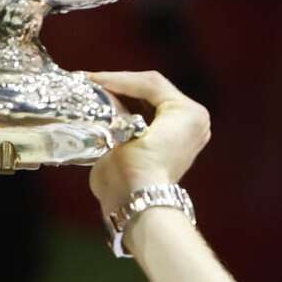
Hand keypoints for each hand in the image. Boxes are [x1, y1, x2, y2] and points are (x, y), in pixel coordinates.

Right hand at [84, 70, 210, 215]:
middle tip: (90, 80)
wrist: (137, 203)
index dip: (118, 78)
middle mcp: (190, 119)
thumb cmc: (136, 167)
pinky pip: (146, 118)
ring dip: (122, 96)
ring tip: (94, 90)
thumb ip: (115, 106)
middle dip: (119, 85)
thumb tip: (100, 92)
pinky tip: (105, 106)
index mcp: (188, 111)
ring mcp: (181, 133)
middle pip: (151, 90)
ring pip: (148, 102)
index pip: (150, 84)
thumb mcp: (125, 129)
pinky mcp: (167, 145)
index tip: (91, 78)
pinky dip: (126, 111)